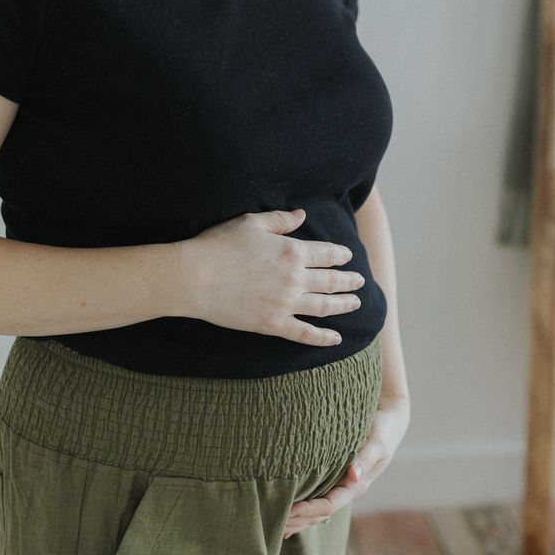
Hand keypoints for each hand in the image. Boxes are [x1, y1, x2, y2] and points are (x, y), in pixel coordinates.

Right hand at [177, 207, 364, 347]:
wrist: (194, 277)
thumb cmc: (219, 245)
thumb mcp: (251, 223)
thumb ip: (280, 220)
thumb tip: (301, 215)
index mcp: (292, 252)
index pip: (326, 253)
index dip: (340, 255)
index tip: (347, 257)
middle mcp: (295, 279)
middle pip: (331, 281)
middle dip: (348, 281)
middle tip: (359, 281)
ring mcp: (286, 304)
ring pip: (324, 306)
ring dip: (343, 305)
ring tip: (355, 303)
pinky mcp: (273, 324)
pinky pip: (304, 333)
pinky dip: (323, 337)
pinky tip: (336, 338)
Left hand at [282, 392, 410, 539]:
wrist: (389, 418)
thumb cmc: (383, 428)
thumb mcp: (377, 442)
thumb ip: (365, 458)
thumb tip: (353, 476)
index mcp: (357, 485)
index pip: (329, 505)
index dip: (308, 510)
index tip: (288, 510)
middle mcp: (348, 489)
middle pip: (320, 514)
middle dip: (298, 520)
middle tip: (272, 524)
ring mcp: (341, 485)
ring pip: (317, 510)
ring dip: (297, 518)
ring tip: (273, 525)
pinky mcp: (335, 477)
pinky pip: (316, 497)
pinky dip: (302, 508)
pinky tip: (286, 514)